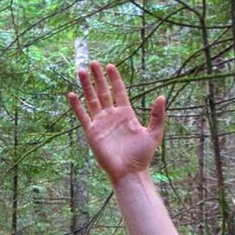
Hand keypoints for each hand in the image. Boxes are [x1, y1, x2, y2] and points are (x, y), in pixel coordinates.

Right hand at [69, 60, 164, 187]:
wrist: (129, 172)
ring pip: (91, 100)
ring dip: (86, 86)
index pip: (118, 91)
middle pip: (103, 92)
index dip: (114, 78)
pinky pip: (83, 116)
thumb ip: (157, 115)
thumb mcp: (154, 133)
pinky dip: (77, 106)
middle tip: (92, 62)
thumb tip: (162, 96)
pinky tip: (72, 95)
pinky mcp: (92, 133)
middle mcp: (112, 116)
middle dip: (97, 77)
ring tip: (80, 72)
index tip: (110, 65)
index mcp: (126, 114)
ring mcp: (101, 123)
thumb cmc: (142, 155)